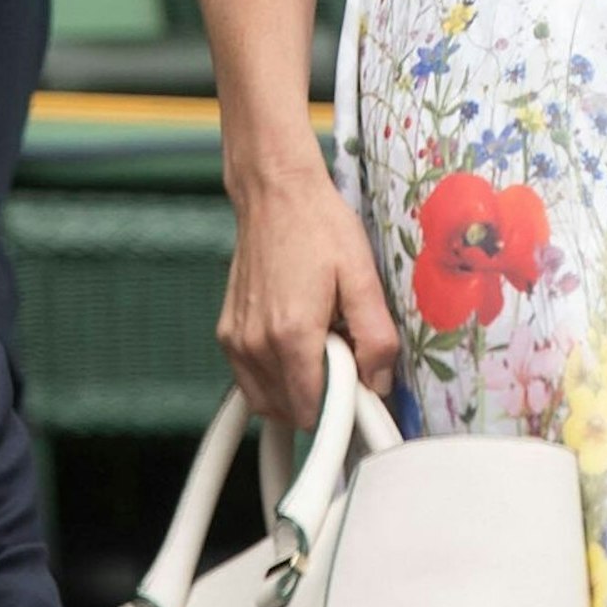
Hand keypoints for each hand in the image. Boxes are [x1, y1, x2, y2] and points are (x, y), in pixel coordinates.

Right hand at [221, 151, 399, 427]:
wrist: (276, 194)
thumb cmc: (319, 227)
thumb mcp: (362, 275)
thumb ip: (375, 336)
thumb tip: (379, 382)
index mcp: (292, 335)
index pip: (314, 411)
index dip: (343, 405)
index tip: (358, 384)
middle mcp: (256, 344)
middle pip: (291, 412)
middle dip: (320, 395)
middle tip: (341, 352)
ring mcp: (236, 340)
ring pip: (268, 402)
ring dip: (296, 389)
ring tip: (320, 343)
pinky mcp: (226, 333)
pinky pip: (250, 381)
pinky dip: (274, 377)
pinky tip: (296, 342)